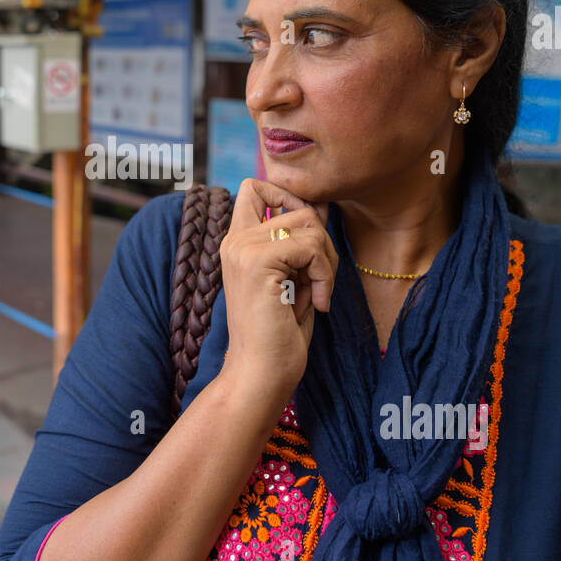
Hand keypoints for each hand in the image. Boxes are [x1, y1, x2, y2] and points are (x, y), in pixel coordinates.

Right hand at [217, 178, 338, 406]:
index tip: (306, 239)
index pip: (253, 188)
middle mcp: (235, 240)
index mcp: (237, 242)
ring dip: (326, 260)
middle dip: (323, 243)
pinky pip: (311, 246)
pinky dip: (325, 275)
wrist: (260, 373)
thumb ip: (298, 244)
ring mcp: (243, 248)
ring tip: (316, 294)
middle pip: (298, 208)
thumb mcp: (292, 278)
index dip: (288, 198)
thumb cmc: (279, 333)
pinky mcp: (257, 261)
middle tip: (319, 281)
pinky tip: (316, 303)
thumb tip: (321, 208)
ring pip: (308, 224)